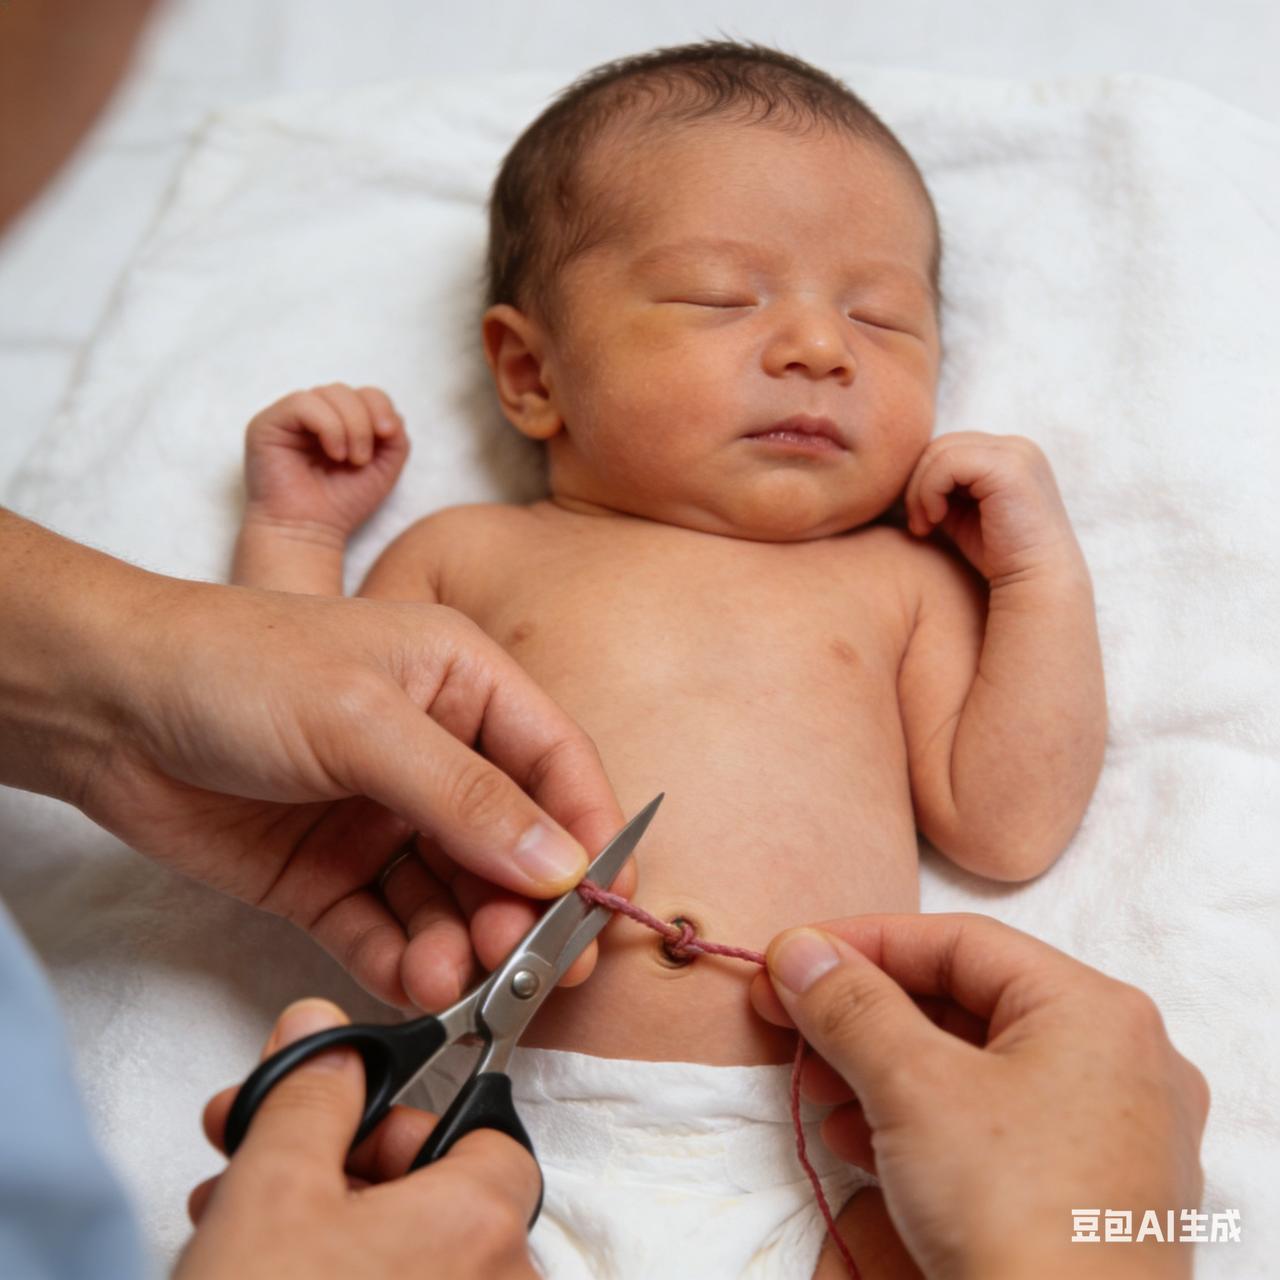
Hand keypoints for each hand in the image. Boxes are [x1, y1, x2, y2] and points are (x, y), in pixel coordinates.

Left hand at [1, 512, 632, 1007]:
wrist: (102, 705)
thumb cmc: (236, 669)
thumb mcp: (363, 719)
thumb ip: (466, 797)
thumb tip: (564, 866)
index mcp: (462, 683)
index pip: (555, 762)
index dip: (589, 831)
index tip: (607, 904)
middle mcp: (436, 752)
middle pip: (513, 842)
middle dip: (528, 905)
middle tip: (533, 963)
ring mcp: (383, 819)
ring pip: (453, 896)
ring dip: (466, 942)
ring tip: (459, 978)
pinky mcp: (329, 875)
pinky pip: (385, 928)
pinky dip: (404, 959)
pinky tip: (416, 983)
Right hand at [177, 999, 539, 1279]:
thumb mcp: (270, 1195)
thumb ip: (308, 1095)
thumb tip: (324, 1030)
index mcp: (484, 1228)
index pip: (486, 1131)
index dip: (406, 1117)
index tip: (345, 1118)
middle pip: (440, 1195)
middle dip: (343, 1168)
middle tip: (269, 1159)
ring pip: (410, 1255)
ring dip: (325, 1222)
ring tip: (231, 1215)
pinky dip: (341, 1274)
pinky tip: (253, 1263)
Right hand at [243, 383, 410, 535]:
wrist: (309, 532)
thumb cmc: (341, 504)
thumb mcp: (383, 469)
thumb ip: (395, 438)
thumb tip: (391, 414)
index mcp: (337, 422)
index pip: (364, 394)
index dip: (381, 407)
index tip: (389, 435)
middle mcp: (312, 416)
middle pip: (348, 391)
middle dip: (366, 421)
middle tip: (363, 458)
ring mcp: (288, 418)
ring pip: (329, 393)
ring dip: (351, 426)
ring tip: (350, 459)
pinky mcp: (267, 423)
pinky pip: (303, 403)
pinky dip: (329, 427)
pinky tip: (334, 453)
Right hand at [750, 914, 1207, 1279]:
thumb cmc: (1011, 1210)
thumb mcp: (912, 1087)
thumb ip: (850, 1004)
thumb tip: (798, 950)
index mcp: (1095, 1010)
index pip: (958, 943)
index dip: (864, 943)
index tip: (792, 960)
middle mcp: (1121, 1060)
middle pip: (966, 1003)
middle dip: (868, 1015)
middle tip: (794, 1023)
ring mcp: (1115, 1132)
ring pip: (977, 1067)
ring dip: (885, 1069)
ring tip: (819, 1090)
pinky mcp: (1093, 1192)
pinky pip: (998, 1125)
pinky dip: (925, 1121)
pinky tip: (863, 1142)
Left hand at [903, 433, 1080, 582]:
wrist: (1036, 581)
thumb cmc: (999, 555)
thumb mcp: (961, 514)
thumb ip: (941, 489)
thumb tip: (904, 477)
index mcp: (1007, 455)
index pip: (949, 448)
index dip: (925, 480)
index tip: (921, 520)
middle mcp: (1015, 447)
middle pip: (942, 445)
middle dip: (918, 484)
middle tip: (918, 524)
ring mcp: (1015, 453)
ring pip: (940, 451)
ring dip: (921, 490)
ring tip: (926, 524)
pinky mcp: (1008, 467)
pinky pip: (948, 463)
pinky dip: (930, 491)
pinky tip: (936, 519)